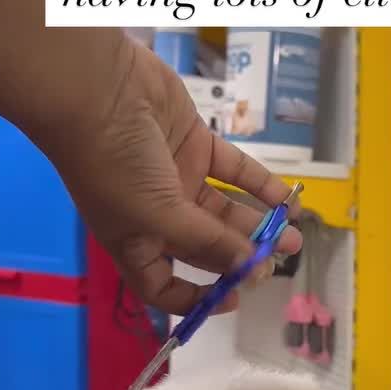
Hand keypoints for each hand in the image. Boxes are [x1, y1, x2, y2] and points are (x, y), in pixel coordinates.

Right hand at [44, 35, 300, 313]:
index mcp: (135, 243)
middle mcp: (157, 215)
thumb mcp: (159, 216)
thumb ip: (208, 243)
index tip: (235, 298)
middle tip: (278, 262)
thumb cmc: (115, 165)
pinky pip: (234, 171)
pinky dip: (260, 184)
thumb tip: (250, 270)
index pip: (164, 286)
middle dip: (241, 258)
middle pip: (206, 248)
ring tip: (293, 238)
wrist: (97, 90)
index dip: (196, 299)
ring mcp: (177, 178)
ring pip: (225, 210)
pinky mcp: (195, 143)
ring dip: (258, 225)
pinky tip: (287, 200)